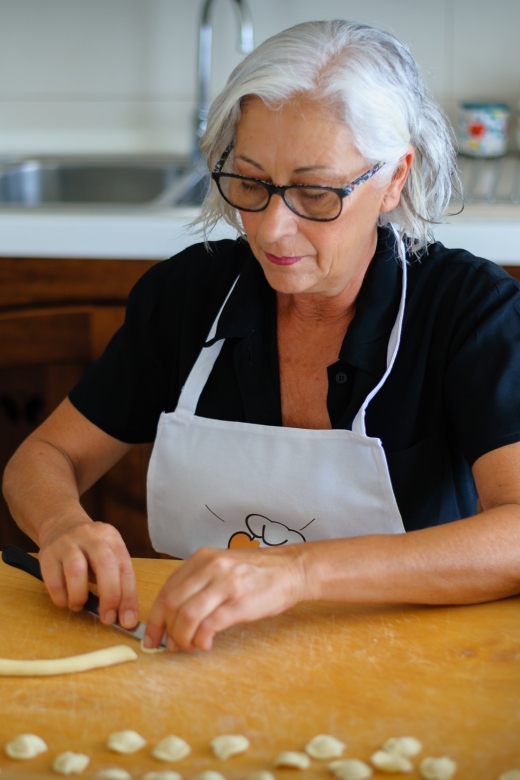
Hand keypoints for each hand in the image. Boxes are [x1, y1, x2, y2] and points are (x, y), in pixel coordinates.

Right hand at [38, 515, 138, 628]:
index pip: (125, 567)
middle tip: (108, 618)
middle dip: (110, 595)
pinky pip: (53, 579)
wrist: (60, 524)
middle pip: (105, 564)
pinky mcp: (47, 554)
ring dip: (80, 595)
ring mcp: (67, 543)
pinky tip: (65, 601)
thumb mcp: (108, 555)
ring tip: (79, 606)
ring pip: (76, 570)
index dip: (128, 596)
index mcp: (112, 537)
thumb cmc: (90, 549)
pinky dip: (61, 597)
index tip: (129, 620)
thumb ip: (116, 580)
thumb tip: (124, 615)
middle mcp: (91, 536)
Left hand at [144, 545, 306, 651]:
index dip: (155, 618)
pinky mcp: (239, 602)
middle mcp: (211, 567)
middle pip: (173, 604)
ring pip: (187, 615)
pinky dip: (200, 640)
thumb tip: (172, 617)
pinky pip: (209, 625)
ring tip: (189, 646)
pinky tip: (205, 645)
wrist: (290, 570)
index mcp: (202, 558)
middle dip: (167, 630)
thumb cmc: (254, 573)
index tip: (152, 637)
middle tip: (171, 645)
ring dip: (182, 638)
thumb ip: (198, 584)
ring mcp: (226, 584)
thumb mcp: (221, 567)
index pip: (168, 590)